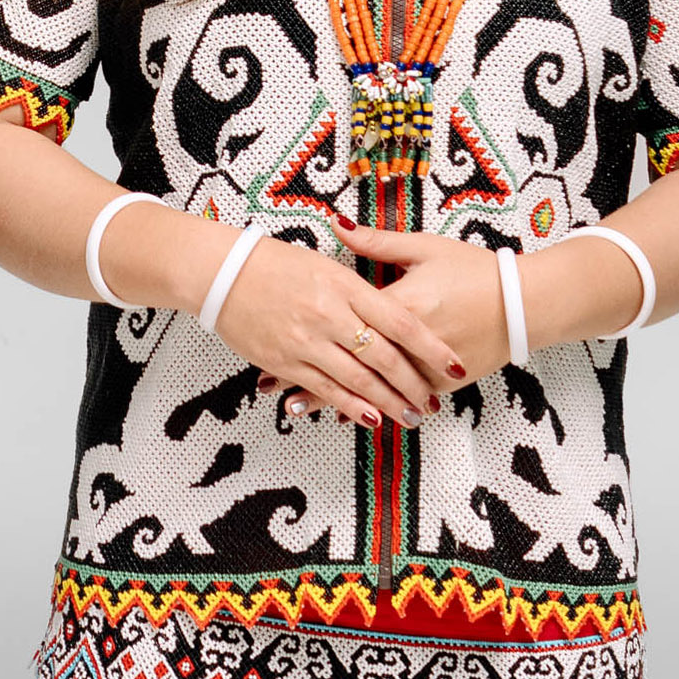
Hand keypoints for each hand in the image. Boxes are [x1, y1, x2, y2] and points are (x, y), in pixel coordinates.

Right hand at [215, 227, 468, 429]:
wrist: (224, 273)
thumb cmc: (276, 261)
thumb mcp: (326, 260)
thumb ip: (362, 275)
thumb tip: (396, 288)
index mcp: (346, 284)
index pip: (400, 322)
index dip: (431, 348)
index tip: (454, 366)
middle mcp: (330, 314)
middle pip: (384, 356)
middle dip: (412, 384)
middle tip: (433, 401)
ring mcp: (308, 341)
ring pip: (358, 379)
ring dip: (388, 403)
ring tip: (410, 416)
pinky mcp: (286, 361)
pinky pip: (325, 389)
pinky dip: (350, 406)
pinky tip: (369, 418)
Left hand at [261, 215, 510, 420]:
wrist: (522, 303)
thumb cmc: (473, 270)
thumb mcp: (425, 248)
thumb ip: (378, 241)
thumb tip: (338, 221)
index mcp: (402, 305)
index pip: (345, 328)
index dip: (309, 340)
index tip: (275, 348)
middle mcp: (410, 343)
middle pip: (351, 366)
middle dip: (309, 378)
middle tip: (272, 388)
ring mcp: (427, 368)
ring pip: (371, 390)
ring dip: (334, 399)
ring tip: (296, 407)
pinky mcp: (442, 383)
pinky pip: (398, 398)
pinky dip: (372, 406)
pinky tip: (347, 414)